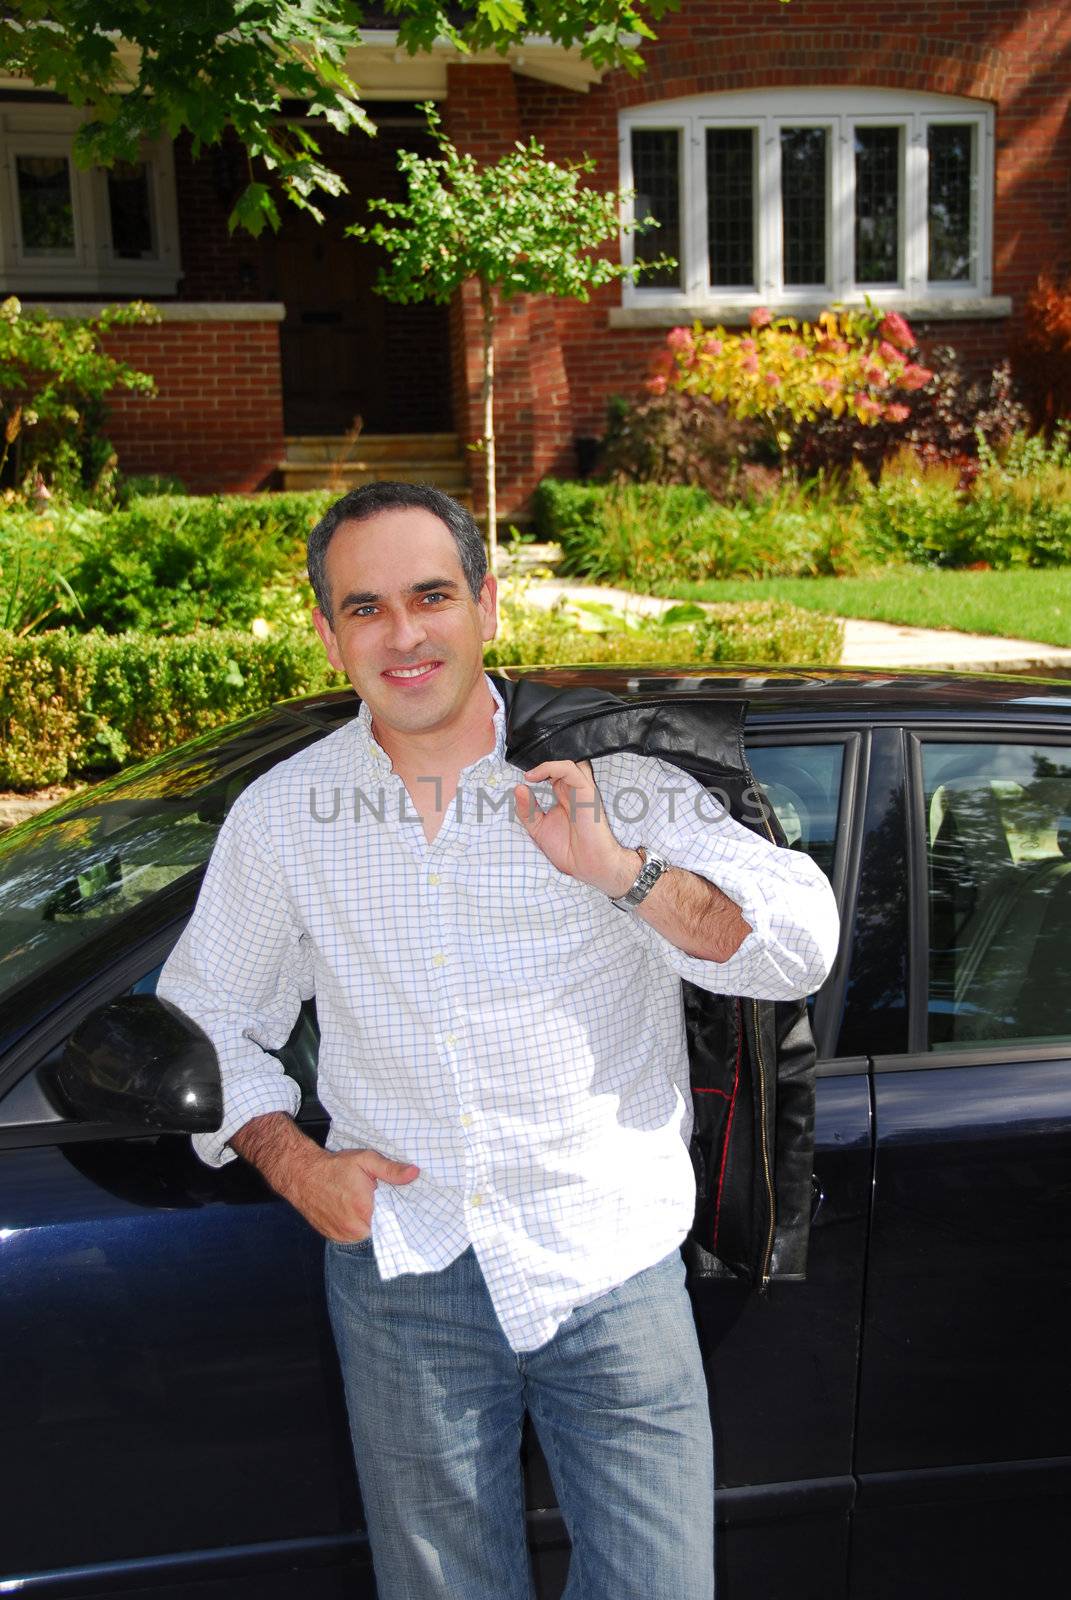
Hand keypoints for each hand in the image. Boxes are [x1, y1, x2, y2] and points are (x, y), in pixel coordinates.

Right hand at [287, 1146, 418, 1243]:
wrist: (303, 1175)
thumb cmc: (334, 1167)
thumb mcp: (366, 1160)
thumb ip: (391, 1169)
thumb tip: (414, 1173)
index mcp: (364, 1210)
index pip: (394, 1222)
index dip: (400, 1215)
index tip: (404, 1207)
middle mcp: (353, 1229)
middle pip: (382, 1230)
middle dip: (385, 1218)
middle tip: (382, 1201)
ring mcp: (342, 1236)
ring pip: (368, 1235)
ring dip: (371, 1223)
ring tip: (367, 1205)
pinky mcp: (334, 1237)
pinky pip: (354, 1237)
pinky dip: (358, 1227)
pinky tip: (355, 1212)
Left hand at [515, 759, 640, 897]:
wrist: (587, 865)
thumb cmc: (567, 849)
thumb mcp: (537, 828)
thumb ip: (526, 809)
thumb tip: (517, 787)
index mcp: (564, 793)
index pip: (553, 770)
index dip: (537, 768)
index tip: (520, 776)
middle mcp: (573, 788)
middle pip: (560, 762)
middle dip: (541, 761)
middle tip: (525, 773)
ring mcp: (581, 789)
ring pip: (567, 761)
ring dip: (546, 763)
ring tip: (529, 775)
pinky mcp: (587, 792)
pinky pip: (570, 770)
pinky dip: (551, 768)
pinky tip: (534, 777)